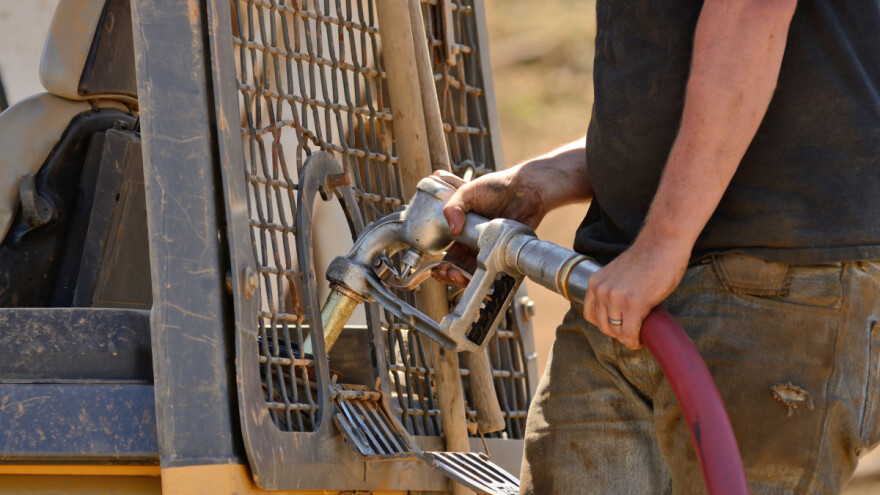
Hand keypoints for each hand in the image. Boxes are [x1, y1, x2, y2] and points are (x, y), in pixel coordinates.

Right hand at [432, 167, 547, 286]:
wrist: (526, 188)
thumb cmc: (498, 186)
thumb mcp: (468, 191)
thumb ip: (454, 207)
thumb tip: (453, 230)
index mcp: (465, 229)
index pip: (450, 252)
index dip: (442, 263)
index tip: (437, 267)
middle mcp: (477, 242)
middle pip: (460, 266)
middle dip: (449, 274)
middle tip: (447, 273)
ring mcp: (491, 248)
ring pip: (475, 271)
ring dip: (463, 278)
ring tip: (457, 276)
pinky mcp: (506, 252)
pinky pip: (494, 269)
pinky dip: (484, 277)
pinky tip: (476, 275)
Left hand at [583, 239, 689, 349]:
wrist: (662, 244)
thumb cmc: (646, 257)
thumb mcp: (617, 273)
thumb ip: (612, 288)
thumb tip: (617, 310)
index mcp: (595, 283)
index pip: (590, 314)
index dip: (603, 324)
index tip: (616, 326)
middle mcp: (602, 291)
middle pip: (603, 325)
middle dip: (617, 333)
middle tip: (630, 333)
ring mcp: (617, 298)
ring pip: (617, 331)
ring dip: (627, 338)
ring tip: (637, 337)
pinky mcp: (634, 304)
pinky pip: (630, 332)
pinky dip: (634, 341)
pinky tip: (640, 341)